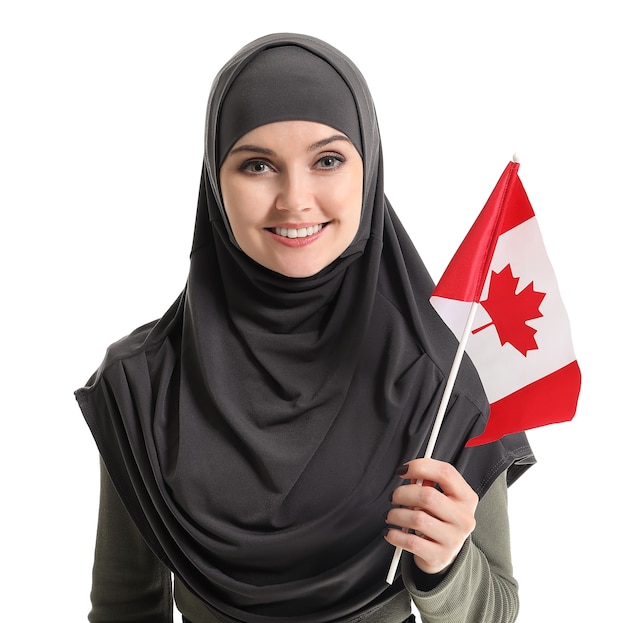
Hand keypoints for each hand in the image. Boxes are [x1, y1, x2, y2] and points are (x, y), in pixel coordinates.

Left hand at [384, 458, 477, 574]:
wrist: (445, 554)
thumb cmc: (440, 519)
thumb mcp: (442, 499)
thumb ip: (428, 483)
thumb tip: (410, 471)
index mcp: (466, 498)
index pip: (446, 473)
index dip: (420, 466)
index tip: (402, 470)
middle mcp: (464, 518)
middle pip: (428, 496)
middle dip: (402, 493)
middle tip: (393, 497)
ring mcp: (453, 539)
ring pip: (417, 519)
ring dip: (396, 515)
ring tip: (391, 515)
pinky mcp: (439, 556)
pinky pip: (411, 542)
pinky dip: (395, 535)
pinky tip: (391, 532)